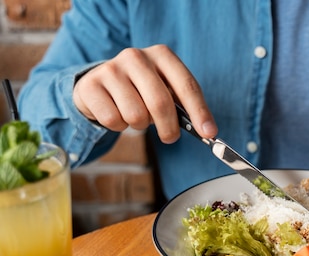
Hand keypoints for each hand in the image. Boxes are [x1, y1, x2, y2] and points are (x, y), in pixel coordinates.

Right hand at [73, 44, 216, 142]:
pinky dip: (119, 126)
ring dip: (139, 126)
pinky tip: (116, 113)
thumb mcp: (165, 90)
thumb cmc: (141, 91)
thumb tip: (207, 131)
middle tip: (170, 138)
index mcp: (162, 55)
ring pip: (136, 115)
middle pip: (160, 103)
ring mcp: (111, 69)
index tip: (209, 133)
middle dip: (169, 128)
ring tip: (135, 115)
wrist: (99, 84)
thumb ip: (184, 107)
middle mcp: (136, 56)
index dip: (199, 111)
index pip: (186, 85)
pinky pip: (113, 120)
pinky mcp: (91, 85)